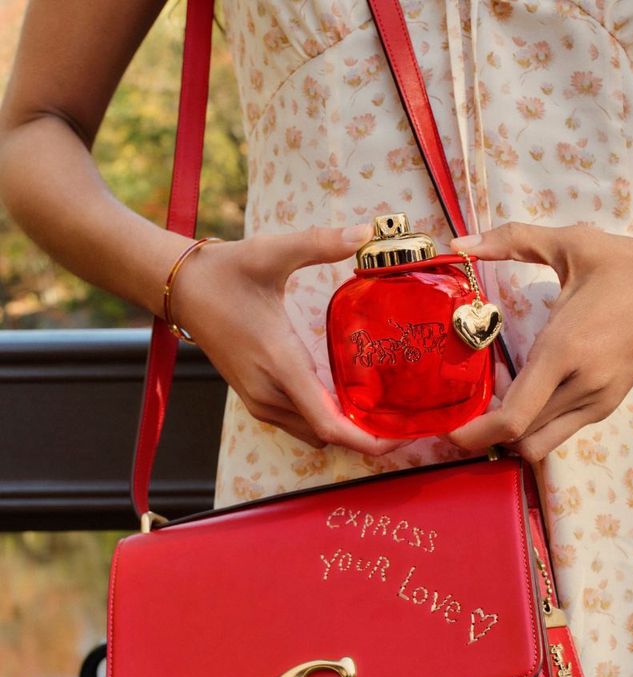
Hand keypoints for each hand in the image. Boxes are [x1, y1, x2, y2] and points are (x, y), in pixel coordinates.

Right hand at [171, 224, 401, 453]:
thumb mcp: (272, 253)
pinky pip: (299, 423)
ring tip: (383, 409)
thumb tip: (365, 232)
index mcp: (280, 365)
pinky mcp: (256, 398)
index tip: (400, 439)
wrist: (180, 288)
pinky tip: (347, 397)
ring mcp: (260, 401)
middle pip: (328, 435)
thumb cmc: (224, 272)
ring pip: (313, 433)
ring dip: (345, 429)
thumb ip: (320, 243)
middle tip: (405, 420)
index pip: (329, 424)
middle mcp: (270, 394)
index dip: (367, 441)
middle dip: (366, 436)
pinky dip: (325, 419)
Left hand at [447, 223, 632, 460]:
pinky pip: (561, 431)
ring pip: (542, 442)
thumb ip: (509, 240)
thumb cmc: (624, 263)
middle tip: (463, 411)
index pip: (514, 417)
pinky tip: (527, 391)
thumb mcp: (568, 244)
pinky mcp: (608, 404)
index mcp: (565, 350)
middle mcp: (582, 384)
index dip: (476, 433)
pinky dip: (536, 424)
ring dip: (512, 432)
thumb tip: (458, 244)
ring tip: (497, 398)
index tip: (448, 431)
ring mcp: (599, 400)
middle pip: (521, 439)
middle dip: (486, 434)